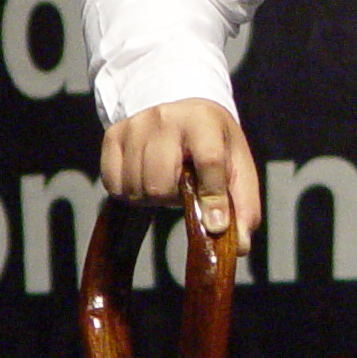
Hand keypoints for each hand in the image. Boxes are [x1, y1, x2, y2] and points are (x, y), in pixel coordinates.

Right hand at [100, 97, 261, 238]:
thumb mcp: (237, 166)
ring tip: (167, 181)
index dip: (212, 197)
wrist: (182, 111)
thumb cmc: (214, 143)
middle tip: (183, 188)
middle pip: (161, 184)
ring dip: (152, 197)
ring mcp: (136, 125)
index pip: (209, 161)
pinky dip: (130, 192)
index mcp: (204, 120)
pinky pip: (113, 185)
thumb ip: (243, 206)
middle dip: (174, 198)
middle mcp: (166, 117)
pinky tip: (146, 178)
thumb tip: (238, 246)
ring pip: (136, 188)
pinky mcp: (113, 134)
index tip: (215, 225)